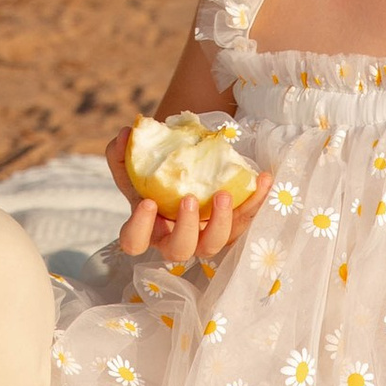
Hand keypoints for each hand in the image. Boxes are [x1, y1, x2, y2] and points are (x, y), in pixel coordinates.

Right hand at [105, 126, 260, 269]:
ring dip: (221, 222)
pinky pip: (245, 220)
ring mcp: (205, 236)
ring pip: (214, 245)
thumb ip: (123, 152)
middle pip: (179, 251)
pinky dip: (255, 201)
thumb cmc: (157, 176)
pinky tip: (262, 179)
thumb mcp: (137, 165)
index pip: (135, 242)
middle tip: (189, 199)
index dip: (139, 228)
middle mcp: (176, 238)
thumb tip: (125, 135)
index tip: (147, 202)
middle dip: (185, 228)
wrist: (186, 172)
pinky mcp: (231, 227)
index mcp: (149, 228)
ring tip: (224, 194)